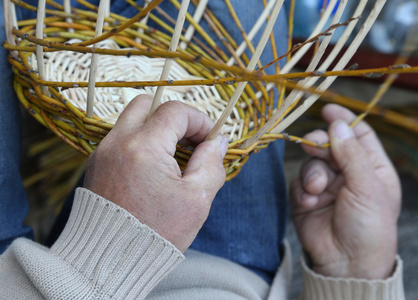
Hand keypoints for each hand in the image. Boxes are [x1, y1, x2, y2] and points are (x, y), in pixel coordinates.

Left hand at [84, 95, 227, 251]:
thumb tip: (217, 142)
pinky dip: (142, 142)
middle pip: (148, 103)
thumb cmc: (156, 233)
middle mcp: (117, 142)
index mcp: (143, 147)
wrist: (110, 261)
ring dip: (157, 128)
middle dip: (174, 116)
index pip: (175, 111)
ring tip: (175, 156)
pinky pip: (122, 138)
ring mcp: (103, 152)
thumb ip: (211, 163)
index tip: (211, 140)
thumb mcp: (196, 199)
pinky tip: (155, 167)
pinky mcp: (97, 164)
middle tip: (191, 140)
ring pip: (132, 119)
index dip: (200, 120)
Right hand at [290, 104, 400, 278]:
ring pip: (311, 162)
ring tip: (317, 190)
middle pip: (329, 145)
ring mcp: (325, 185)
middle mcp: (347, 173)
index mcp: (371, 168)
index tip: (327, 110)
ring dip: (312, 173)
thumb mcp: (367, 187)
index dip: (344, 121)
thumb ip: (351, 154)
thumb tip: (338, 125)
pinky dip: (302, 190)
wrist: (346, 263)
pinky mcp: (306, 198)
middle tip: (313, 145)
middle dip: (319, 143)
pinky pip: (297, 182)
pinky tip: (310, 202)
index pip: (358, 135)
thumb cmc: (369, 227)